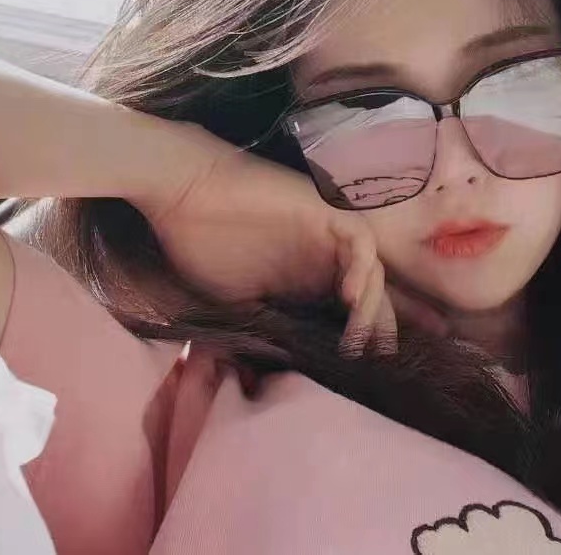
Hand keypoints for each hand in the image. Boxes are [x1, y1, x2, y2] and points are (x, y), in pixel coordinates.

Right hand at [134, 124, 396, 354]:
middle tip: (371, 357)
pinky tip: (348, 298)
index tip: (359, 365)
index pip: (351, 307)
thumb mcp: (235, 300)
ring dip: (372, 304)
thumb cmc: (200, 244)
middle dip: (379, 325)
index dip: (362, 334)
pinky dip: (362, 268)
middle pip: (372, 289)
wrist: (181, 194)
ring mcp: (326, 232)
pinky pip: (360, 240)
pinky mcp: (324, 210)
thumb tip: (283, 365)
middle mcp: (323, 254)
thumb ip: (266, 324)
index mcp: (305, 276)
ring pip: (373, 268)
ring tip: (356, 337)